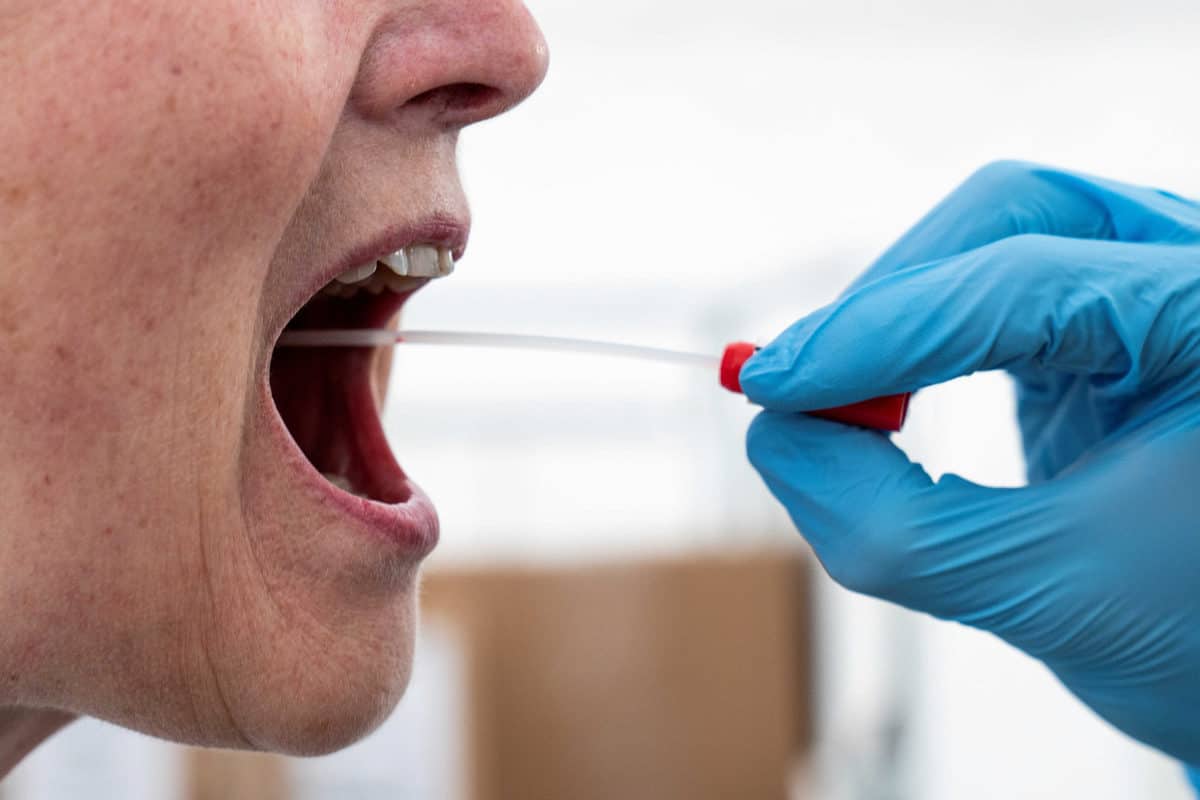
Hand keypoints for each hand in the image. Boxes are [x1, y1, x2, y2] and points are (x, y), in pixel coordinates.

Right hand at [741, 161, 1199, 762]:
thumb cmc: (1196, 636)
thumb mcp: (1045, 590)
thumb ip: (892, 526)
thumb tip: (772, 436)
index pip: (1022, 282)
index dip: (881, 332)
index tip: (772, 386)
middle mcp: (1188, 272)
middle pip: (1004, 219)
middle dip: (887, 303)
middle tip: (797, 390)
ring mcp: (1146, 284)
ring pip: (988, 239)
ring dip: (895, 315)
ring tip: (844, 405)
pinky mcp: (1102, 317)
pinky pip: (986, 292)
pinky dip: (918, 339)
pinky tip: (888, 397)